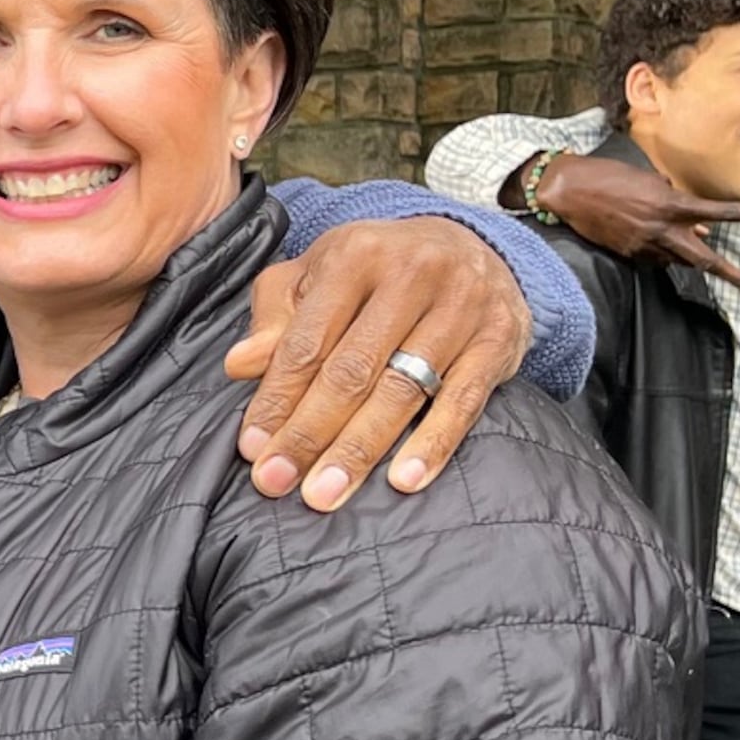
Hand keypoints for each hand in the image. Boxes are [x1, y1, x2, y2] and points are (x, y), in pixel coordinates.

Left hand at [225, 215, 529, 509]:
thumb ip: (277, 317)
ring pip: (403, 389)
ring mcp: (461, 306)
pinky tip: (403, 481)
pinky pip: (463, 401)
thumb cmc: (376, 270)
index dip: (277, 397)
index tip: (252, 447)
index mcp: (355, 254)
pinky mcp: (499, 339)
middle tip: (278, 481)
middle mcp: (411, 274)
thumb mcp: (319, 275)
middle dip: (309, 432)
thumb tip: (239, 365)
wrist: (472, 246)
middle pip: (352, 369)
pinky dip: (433, 444)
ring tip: (327, 492)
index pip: (308, 340)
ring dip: (360, 449)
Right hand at [531, 151, 739, 301]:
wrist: (568, 189)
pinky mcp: (629, 256)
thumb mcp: (652, 182)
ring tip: (654, 226)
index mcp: (673, 205)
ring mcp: (646, 247)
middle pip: (708, 260)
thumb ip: (681, 205)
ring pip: (678, 258)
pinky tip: (634, 229)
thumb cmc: (610, 176)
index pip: (725, 212)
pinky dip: (656, 248)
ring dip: (681, 250)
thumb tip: (705, 228)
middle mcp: (663, 230)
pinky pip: (654, 257)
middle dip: (736, 278)